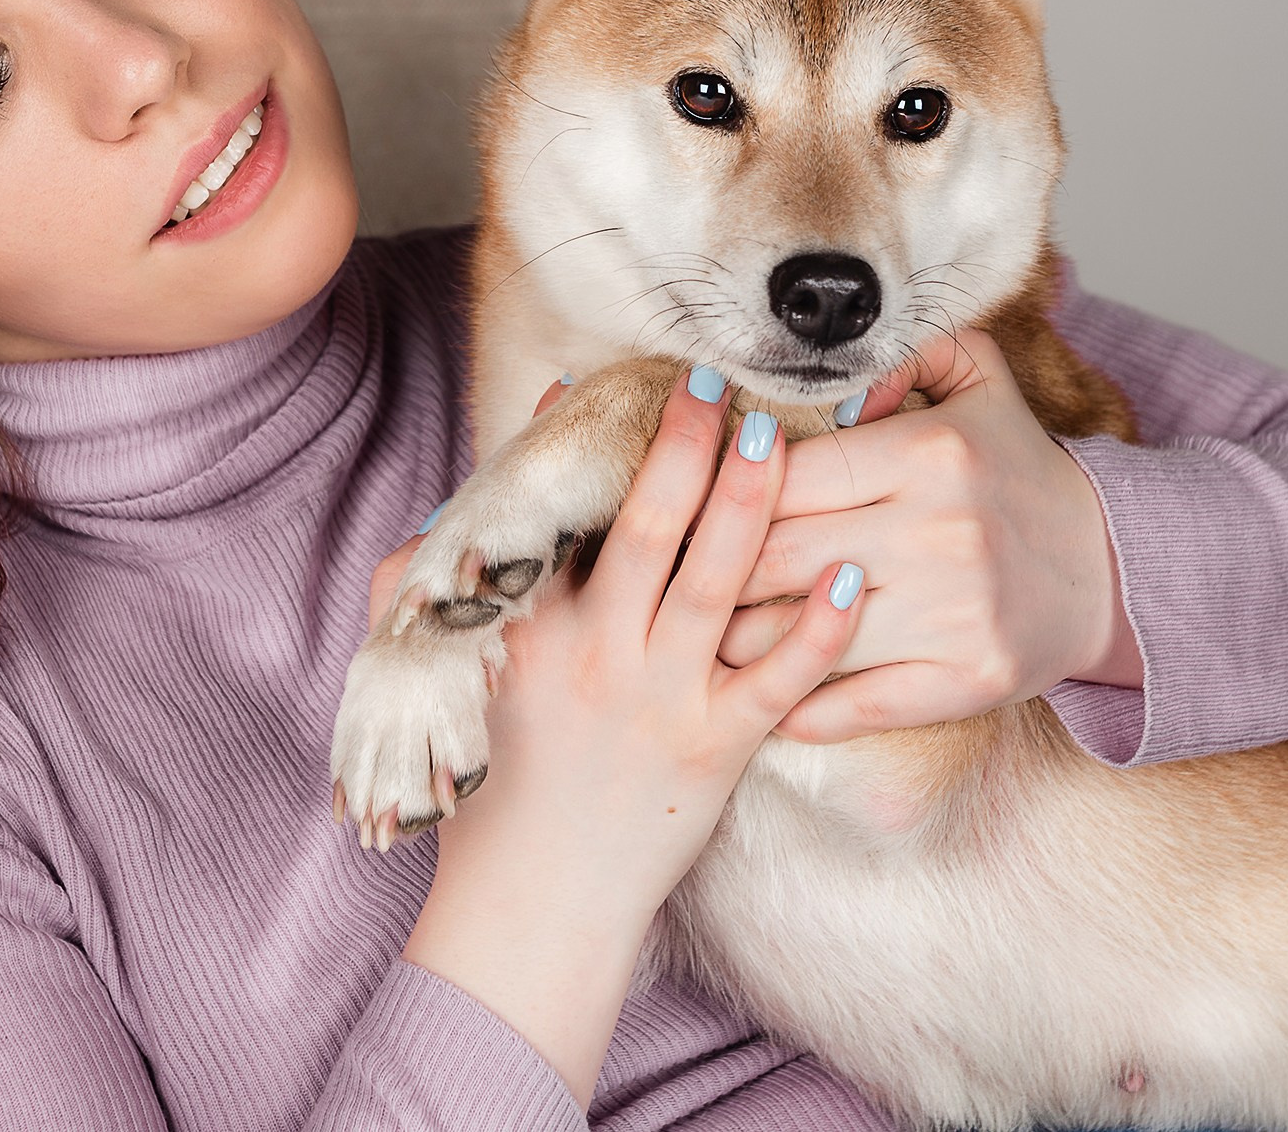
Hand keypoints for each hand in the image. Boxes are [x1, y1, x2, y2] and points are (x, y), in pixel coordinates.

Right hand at [382, 368, 864, 1101]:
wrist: (533, 906)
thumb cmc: (491, 781)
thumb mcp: (440, 670)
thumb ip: (435, 579)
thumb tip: (446, 513)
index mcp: (533, 626)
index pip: (572, 512)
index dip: (608, 440)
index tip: (638, 382)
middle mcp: (601, 651)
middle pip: (651, 526)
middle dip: (686, 445)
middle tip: (717, 381)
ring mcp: (664, 700)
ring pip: (718, 580)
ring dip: (753, 502)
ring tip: (782, 434)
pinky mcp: (719, 750)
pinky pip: (781, 676)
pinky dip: (820, 624)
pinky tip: (852, 570)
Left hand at [717, 327, 1139, 743]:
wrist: (1109, 570)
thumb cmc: (1014, 472)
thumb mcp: (977, 380)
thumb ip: (902, 353)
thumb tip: (829, 385)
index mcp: (929, 452)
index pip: (784, 476)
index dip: (728, 495)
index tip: (696, 510)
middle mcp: (940, 531)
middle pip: (776, 555)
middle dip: (716, 570)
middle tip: (681, 577)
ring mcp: (954, 613)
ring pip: (800, 636)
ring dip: (739, 644)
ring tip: (702, 638)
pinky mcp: (967, 681)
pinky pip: (853, 704)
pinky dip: (799, 710)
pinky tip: (765, 702)